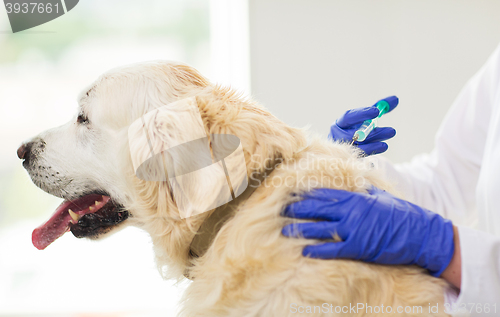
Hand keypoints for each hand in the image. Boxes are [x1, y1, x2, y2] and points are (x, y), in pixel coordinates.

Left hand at [282, 187, 454, 276]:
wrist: (420, 232)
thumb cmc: (400, 213)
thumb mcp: (380, 196)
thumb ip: (364, 189)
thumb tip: (355, 181)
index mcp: (355, 197)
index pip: (324, 193)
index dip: (306, 193)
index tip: (291, 192)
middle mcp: (350, 211)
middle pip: (317, 208)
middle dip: (297, 208)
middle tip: (281, 208)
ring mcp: (353, 229)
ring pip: (320, 227)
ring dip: (301, 229)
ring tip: (284, 230)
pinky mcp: (358, 247)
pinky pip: (332, 249)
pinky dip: (317, 249)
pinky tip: (304, 250)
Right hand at [329, 96, 397, 154]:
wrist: (349, 149)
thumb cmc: (358, 130)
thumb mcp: (367, 118)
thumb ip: (379, 108)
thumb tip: (395, 98)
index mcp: (340, 124)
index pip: (349, 117)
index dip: (362, 114)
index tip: (377, 111)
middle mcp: (338, 136)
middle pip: (354, 134)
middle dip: (373, 131)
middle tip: (390, 129)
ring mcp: (343, 150)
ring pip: (359, 146)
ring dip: (374, 142)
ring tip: (389, 136)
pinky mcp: (349, 160)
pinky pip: (361, 156)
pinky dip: (372, 152)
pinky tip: (382, 148)